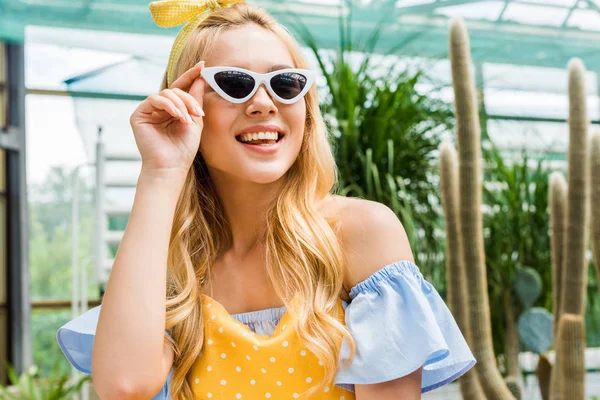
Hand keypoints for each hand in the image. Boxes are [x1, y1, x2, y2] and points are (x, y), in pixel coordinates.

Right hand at [130, 61, 205, 177]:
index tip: (203, 65)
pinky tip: (177, 115)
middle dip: (189, 98)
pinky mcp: (139, 115)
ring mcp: (149, 111)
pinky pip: (154, 99)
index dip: (191, 76)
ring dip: (181, 104)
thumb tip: (200, 78)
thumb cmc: (184, 149)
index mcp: (173, 109)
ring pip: (166, 93)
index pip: (181, 88)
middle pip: (176, 90)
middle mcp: (160, 108)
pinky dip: (168, 105)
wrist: (171, 167)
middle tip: (198, 113)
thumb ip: (196, 100)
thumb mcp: (196, 121)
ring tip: (187, 119)